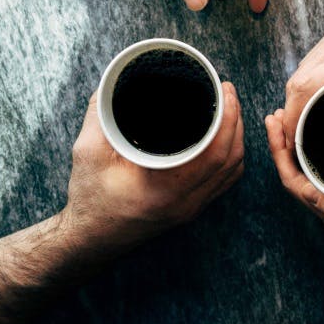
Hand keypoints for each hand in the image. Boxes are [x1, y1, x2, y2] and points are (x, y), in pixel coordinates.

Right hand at [62, 82, 244, 251]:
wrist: (90, 240)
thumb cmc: (88, 199)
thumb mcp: (88, 152)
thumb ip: (100, 115)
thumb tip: (112, 83)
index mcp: (165, 189)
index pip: (215, 153)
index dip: (228, 119)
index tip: (225, 90)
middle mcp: (185, 202)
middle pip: (231, 159)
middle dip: (236, 120)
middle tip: (227, 90)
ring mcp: (190, 209)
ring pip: (231, 172)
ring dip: (236, 137)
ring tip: (229, 108)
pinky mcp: (190, 209)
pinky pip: (223, 182)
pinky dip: (230, 156)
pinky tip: (224, 138)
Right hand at [280, 0, 323, 148]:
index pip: (306, 88)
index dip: (292, 116)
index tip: (292, 138)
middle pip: (297, 81)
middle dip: (290, 111)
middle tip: (296, 136)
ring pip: (301, 69)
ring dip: (297, 95)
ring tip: (302, 118)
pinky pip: (312, 58)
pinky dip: (307, 79)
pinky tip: (315, 93)